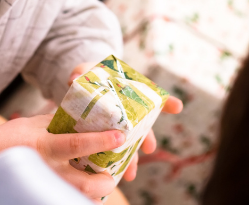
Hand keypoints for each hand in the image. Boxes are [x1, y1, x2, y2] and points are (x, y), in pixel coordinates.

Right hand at [0, 114, 123, 201]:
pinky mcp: (38, 193)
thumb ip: (59, 121)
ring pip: (74, 196)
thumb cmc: (9, 138)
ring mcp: (42, 184)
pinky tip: (85, 190)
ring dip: (92, 192)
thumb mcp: (34, 123)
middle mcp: (45, 168)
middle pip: (80, 182)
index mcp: (43, 145)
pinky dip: (76, 196)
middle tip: (113, 175)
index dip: (99, 141)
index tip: (119, 136)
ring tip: (102, 184)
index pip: (75, 144)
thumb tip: (85, 113)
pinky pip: (62, 198)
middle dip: (102, 181)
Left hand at [68, 62, 183, 182]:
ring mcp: (120, 126)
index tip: (177, 106)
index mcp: (129, 92)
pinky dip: (116, 166)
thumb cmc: (89, 77)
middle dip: (148, 138)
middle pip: (143, 126)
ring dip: (132, 159)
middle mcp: (129, 111)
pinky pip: (114, 153)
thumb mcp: (86, 72)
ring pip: (130, 144)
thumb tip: (71, 80)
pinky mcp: (107, 138)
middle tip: (149, 147)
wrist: (81, 88)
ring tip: (130, 173)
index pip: (152, 96)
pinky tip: (114, 176)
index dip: (166, 101)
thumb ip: (81, 73)